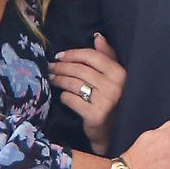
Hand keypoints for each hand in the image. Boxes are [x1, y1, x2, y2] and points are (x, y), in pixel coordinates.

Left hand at [47, 32, 126, 152]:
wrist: (111, 131)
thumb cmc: (111, 100)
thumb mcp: (114, 77)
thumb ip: (107, 56)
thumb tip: (98, 37)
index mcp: (119, 73)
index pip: (91, 56)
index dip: (72, 54)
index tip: (59, 56)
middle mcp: (114, 86)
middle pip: (80, 69)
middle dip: (61, 67)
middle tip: (50, 67)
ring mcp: (105, 101)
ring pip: (74, 83)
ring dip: (59, 80)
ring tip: (51, 79)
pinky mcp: (95, 115)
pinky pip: (71, 99)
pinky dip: (64, 96)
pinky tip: (62, 96)